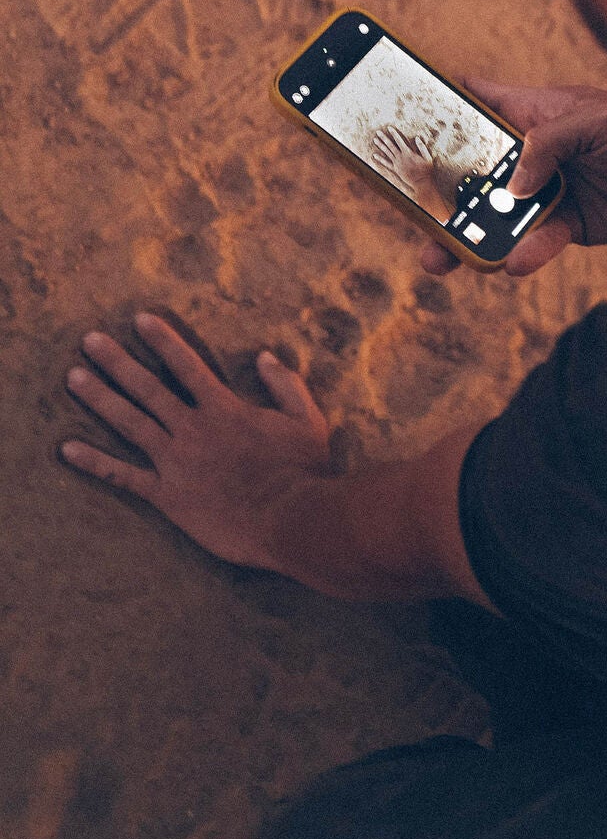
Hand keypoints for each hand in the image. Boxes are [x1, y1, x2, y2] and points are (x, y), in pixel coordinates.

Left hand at [61, 312, 331, 570]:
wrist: (290, 519)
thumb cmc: (303, 470)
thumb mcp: (306, 418)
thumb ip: (286, 384)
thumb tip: (264, 356)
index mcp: (224, 408)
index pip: (187, 365)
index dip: (162, 340)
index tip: (140, 319)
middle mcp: (192, 429)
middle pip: (147, 388)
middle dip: (116, 361)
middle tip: (89, 340)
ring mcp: (175, 462)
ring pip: (129, 423)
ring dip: (99, 398)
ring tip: (73, 377)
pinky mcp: (167, 496)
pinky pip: (123, 476)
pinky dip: (94, 463)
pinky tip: (67, 449)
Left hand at [371, 125, 436, 197]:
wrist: (421, 182)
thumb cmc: (426, 170)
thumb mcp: (427, 157)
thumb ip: (422, 147)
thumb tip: (417, 137)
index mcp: (408, 152)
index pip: (399, 140)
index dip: (394, 133)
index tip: (389, 128)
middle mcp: (400, 157)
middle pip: (390, 145)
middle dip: (384, 138)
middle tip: (378, 132)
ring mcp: (397, 163)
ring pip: (387, 153)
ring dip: (380, 146)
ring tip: (375, 140)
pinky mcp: (396, 170)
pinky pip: (386, 164)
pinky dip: (380, 159)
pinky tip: (375, 155)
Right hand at [418, 78, 606, 278]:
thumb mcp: (594, 123)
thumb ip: (548, 146)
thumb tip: (512, 186)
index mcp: (533, 112)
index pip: (476, 103)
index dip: (439, 110)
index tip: (398, 123)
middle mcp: (532, 152)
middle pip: (473, 170)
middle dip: (440, 192)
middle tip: (408, 213)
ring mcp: (546, 191)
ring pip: (495, 214)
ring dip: (470, 235)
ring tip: (441, 258)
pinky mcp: (565, 226)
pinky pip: (534, 242)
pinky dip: (525, 253)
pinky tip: (517, 261)